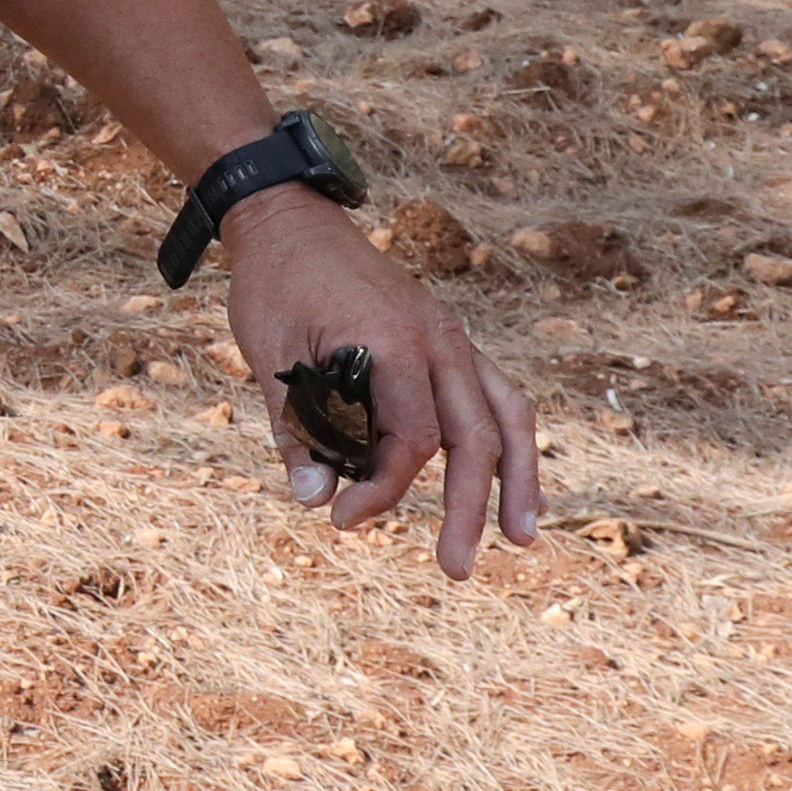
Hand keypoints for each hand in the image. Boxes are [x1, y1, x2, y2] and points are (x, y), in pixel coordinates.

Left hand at [220, 191, 544, 576]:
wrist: (291, 221)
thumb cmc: (275, 286)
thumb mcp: (269, 358)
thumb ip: (295, 431)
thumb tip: (314, 500)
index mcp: (393, 341)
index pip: (411, 439)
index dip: (381, 490)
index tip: (342, 519)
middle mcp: (440, 338)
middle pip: (475, 437)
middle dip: (470, 508)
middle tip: (455, 569)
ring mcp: (454, 338)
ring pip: (508, 414)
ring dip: (518, 478)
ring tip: (522, 538)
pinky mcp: (452, 342)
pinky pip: (497, 395)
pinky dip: (512, 441)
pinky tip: (518, 487)